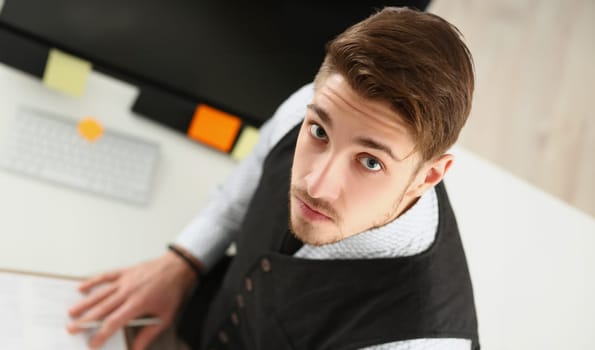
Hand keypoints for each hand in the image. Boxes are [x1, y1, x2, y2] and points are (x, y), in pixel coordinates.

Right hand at [67, 251, 196, 349]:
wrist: (178, 268)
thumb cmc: (172, 292)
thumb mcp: (165, 317)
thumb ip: (148, 335)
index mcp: (138, 304)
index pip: (114, 322)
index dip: (101, 334)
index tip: (92, 344)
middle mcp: (128, 292)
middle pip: (102, 309)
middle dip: (85, 321)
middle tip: (71, 329)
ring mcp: (125, 280)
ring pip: (100, 293)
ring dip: (84, 304)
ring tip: (71, 313)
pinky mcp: (125, 271)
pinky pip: (105, 276)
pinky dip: (92, 281)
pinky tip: (81, 288)